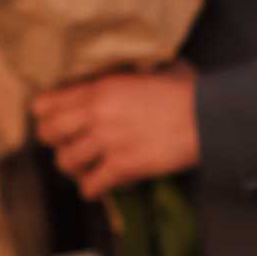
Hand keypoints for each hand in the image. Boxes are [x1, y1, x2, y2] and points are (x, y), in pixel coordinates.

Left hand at [32, 63, 199, 199]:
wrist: (210, 117)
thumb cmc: (190, 90)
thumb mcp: (156, 68)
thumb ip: (131, 74)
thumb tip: (129, 71)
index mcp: (103, 86)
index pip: (47, 102)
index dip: (46, 112)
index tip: (55, 117)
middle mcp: (98, 113)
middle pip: (48, 133)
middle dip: (55, 140)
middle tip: (70, 142)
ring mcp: (109, 142)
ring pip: (65, 161)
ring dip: (74, 166)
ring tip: (87, 165)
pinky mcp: (123, 166)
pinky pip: (91, 186)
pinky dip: (95, 187)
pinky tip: (104, 182)